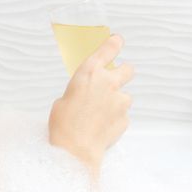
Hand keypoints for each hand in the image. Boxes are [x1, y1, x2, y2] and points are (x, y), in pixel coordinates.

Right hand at [48, 34, 133, 178]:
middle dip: (124, 72)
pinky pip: (122, 115)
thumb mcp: (64, 99)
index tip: (118, 40)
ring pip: (125, 96)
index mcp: (89, 72)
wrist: (75, 150)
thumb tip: (85, 96)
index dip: (114, 43)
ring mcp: (120, 100)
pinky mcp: (125, 118)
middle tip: (116, 80)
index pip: (108, 49)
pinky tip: (102, 128)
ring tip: (101, 115)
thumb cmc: (63, 124)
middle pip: (128, 69)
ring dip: (117, 102)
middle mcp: (108, 82)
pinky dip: (115, 120)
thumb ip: (79, 91)